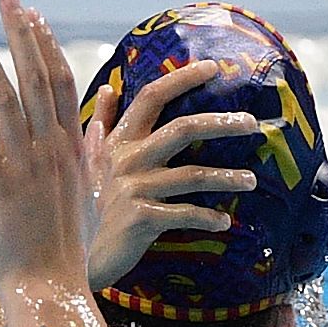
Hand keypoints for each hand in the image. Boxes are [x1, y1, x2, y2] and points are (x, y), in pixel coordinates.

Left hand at [0, 0, 116, 326]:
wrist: (51, 285)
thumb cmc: (67, 246)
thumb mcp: (87, 193)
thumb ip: (91, 155)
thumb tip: (96, 128)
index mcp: (71, 147)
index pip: (61, 82)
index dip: (48, 45)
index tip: (35, 16)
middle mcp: (51, 148)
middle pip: (37, 77)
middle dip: (21, 34)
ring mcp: (26, 165)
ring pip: (6, 98)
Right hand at [81, 61, 259, 288]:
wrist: (75, 259)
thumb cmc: (84, 210)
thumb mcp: (86, 162)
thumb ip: (100, 125)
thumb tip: (110, 88)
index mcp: (116, 143)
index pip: (149, 98)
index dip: (181, 79)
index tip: (211, 68)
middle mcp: (126, 161)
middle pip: (182, 129)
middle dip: (222, 122)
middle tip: (252, 123)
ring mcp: (133, 190)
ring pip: (193, 175)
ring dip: (227, 177)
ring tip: (250, 181)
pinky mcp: (142, 219)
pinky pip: (187, 214)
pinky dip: (209, 218)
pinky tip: (224, 222)